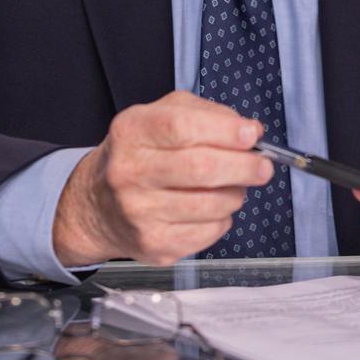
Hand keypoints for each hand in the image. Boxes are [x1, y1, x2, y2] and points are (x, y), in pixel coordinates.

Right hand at [52, 91, 271, 265]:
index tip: (251, 135)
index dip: (224, 131)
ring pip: (210, 204)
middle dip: (243, 167)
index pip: (182, 127)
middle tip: (262, 166)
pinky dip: (222, 219)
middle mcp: (130, 171)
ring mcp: (139, 212)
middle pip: (200, 168)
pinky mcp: (153, 244)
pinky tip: (212, 208)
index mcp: (132, 131)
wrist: (97, 204)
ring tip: (233, 185)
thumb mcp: (161, 115)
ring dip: (235, 194)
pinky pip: (207, 233)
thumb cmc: (138, 154)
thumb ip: (206, 115)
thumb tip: (249, 131)